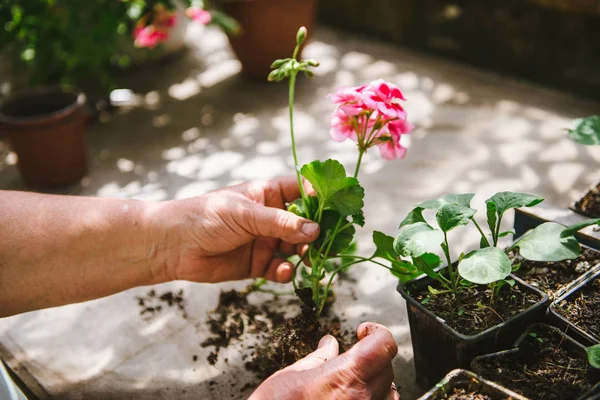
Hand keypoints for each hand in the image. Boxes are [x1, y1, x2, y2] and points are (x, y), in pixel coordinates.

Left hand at [147, 178, 319, 283]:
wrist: (172, 246)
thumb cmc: (205, 216)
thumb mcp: (245, 214)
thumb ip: (281, 223)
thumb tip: (315, 230)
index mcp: (268, 194)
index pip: (303, 191)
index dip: (323, 198)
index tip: (341, 207)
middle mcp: (271, 217)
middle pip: (306, 223)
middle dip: (319, 233)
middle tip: (331, 244)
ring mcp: (265, 241)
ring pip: (297, 248)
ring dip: (306, 255)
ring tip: (309, 261)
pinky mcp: (257, 264)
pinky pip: (280, 269)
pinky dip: (285, 272)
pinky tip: (282, 271)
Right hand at [249, 322, 399, 399]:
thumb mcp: (291, 376)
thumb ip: (318, 358)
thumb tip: (330, 344)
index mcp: (345, 377)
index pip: (383, 345)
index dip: (376, 332)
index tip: (362, 332)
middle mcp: (361, 399)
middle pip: (386, 367)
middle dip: (372, 356)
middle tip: (351, 357)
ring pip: (390, 393)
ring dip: (377, 382)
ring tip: (354, 381)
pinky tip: (354, 398)